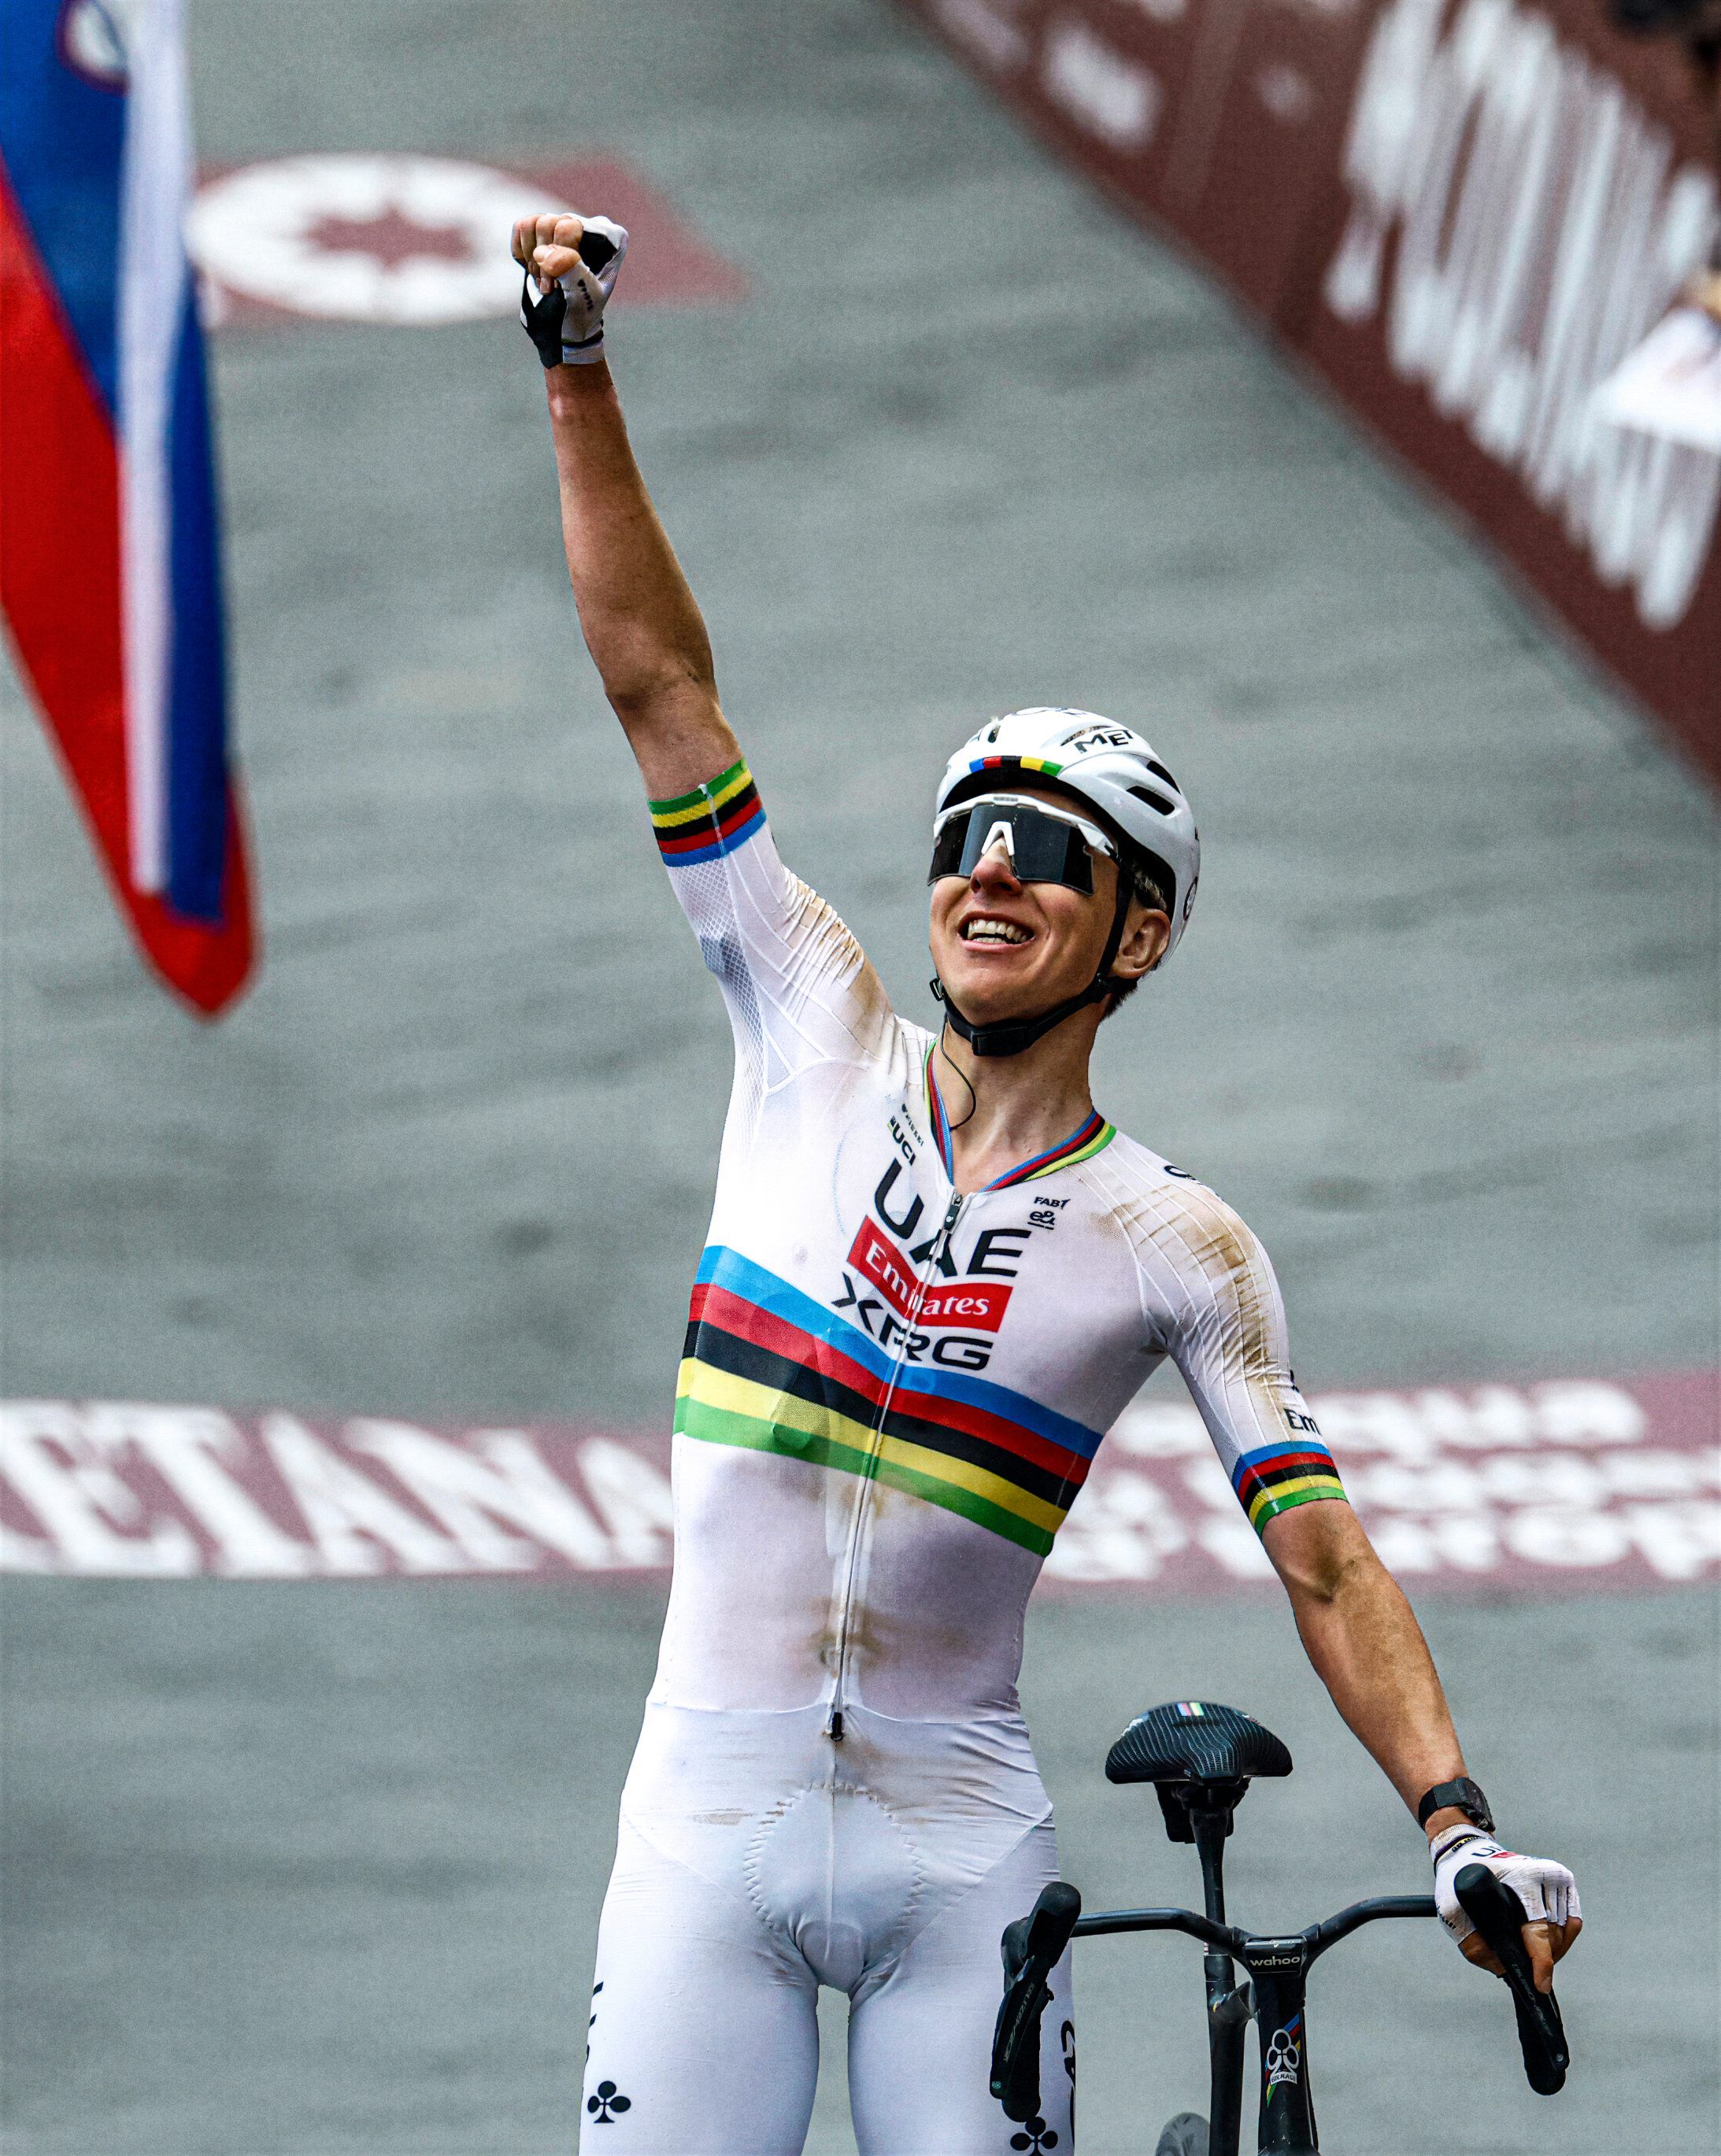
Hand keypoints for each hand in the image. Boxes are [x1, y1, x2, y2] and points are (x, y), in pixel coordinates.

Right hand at [511, 212, 628, 365]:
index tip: (560, 285)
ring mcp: (567, 225)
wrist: (568, 326)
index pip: (570, 228)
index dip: (558, 256)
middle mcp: (590, 226)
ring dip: (532, 258)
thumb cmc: (582, 313)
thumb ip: (571, 272)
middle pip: (549, 223)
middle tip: (550, 288)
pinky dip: (521, 252)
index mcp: (611, 238)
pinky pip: (522, 227)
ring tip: (543, 281)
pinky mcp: (546, 232)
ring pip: (533, 223)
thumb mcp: (582, 298)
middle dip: (543, 262)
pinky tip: (534, 270)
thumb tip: (545, 252)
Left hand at [1430, 1824, 1581, 1992]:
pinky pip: (1572, 1923)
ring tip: (1526, 1948)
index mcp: (1523, 1878)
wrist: (1469, 1852)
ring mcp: (1559, 1877)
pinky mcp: (1565, 1881)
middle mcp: (1547, 1875)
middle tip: (1518, 1960)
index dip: (1540, 1962)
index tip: (1541, 1984)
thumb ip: (1475, 1946)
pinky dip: (1560, 1936)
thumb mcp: (1452, 1910)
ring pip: (1564, 1932)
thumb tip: (1504, 1970)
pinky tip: (1540, 1939)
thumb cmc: (1461, 1877)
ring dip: (1550, 1948)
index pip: (1538, 1930)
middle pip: (1552, 1937)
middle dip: (1538, 1957)